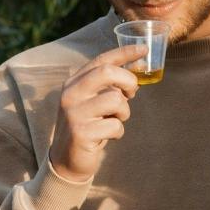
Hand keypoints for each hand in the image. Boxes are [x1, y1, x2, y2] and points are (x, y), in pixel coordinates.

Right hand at [49, 45, 142, 182]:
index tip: (144, 49)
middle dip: (128, 81)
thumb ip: (108, 86)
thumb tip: (137, 71)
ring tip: (114, 121)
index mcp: (73, 83)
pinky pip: (114, 126)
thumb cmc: (87, 126)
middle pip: (107, 72)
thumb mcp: (92, 102)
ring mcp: (74, 113)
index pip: (101, 60)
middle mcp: (71, 94)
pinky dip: (118, 132)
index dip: (125, 52)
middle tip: (132, 93)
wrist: (66, 160)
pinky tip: (108, 137)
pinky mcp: (81, 133)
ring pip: (115, 100)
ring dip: (124, 113)